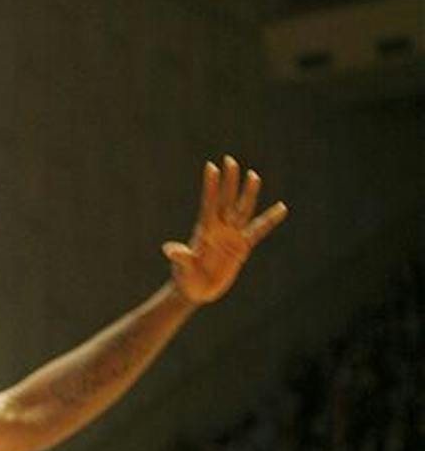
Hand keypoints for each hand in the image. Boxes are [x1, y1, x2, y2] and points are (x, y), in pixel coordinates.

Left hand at [163, 157, 286, 304]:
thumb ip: (181, 258)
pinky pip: (259, 231)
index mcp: (205, 230)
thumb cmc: (185, 278)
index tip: (211, 167)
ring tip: (254, 175)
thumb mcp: (183, 269)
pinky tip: (281, 208)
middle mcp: (219, 229)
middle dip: (229, 182)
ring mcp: (232, 236)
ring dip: (248, 193)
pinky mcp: (242, 247)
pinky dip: (270, 220)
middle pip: (227, 200)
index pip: (209, 203)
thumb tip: (169, 249)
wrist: (196, 290)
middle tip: (230, 160)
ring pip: (242, 209)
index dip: (210, 186)